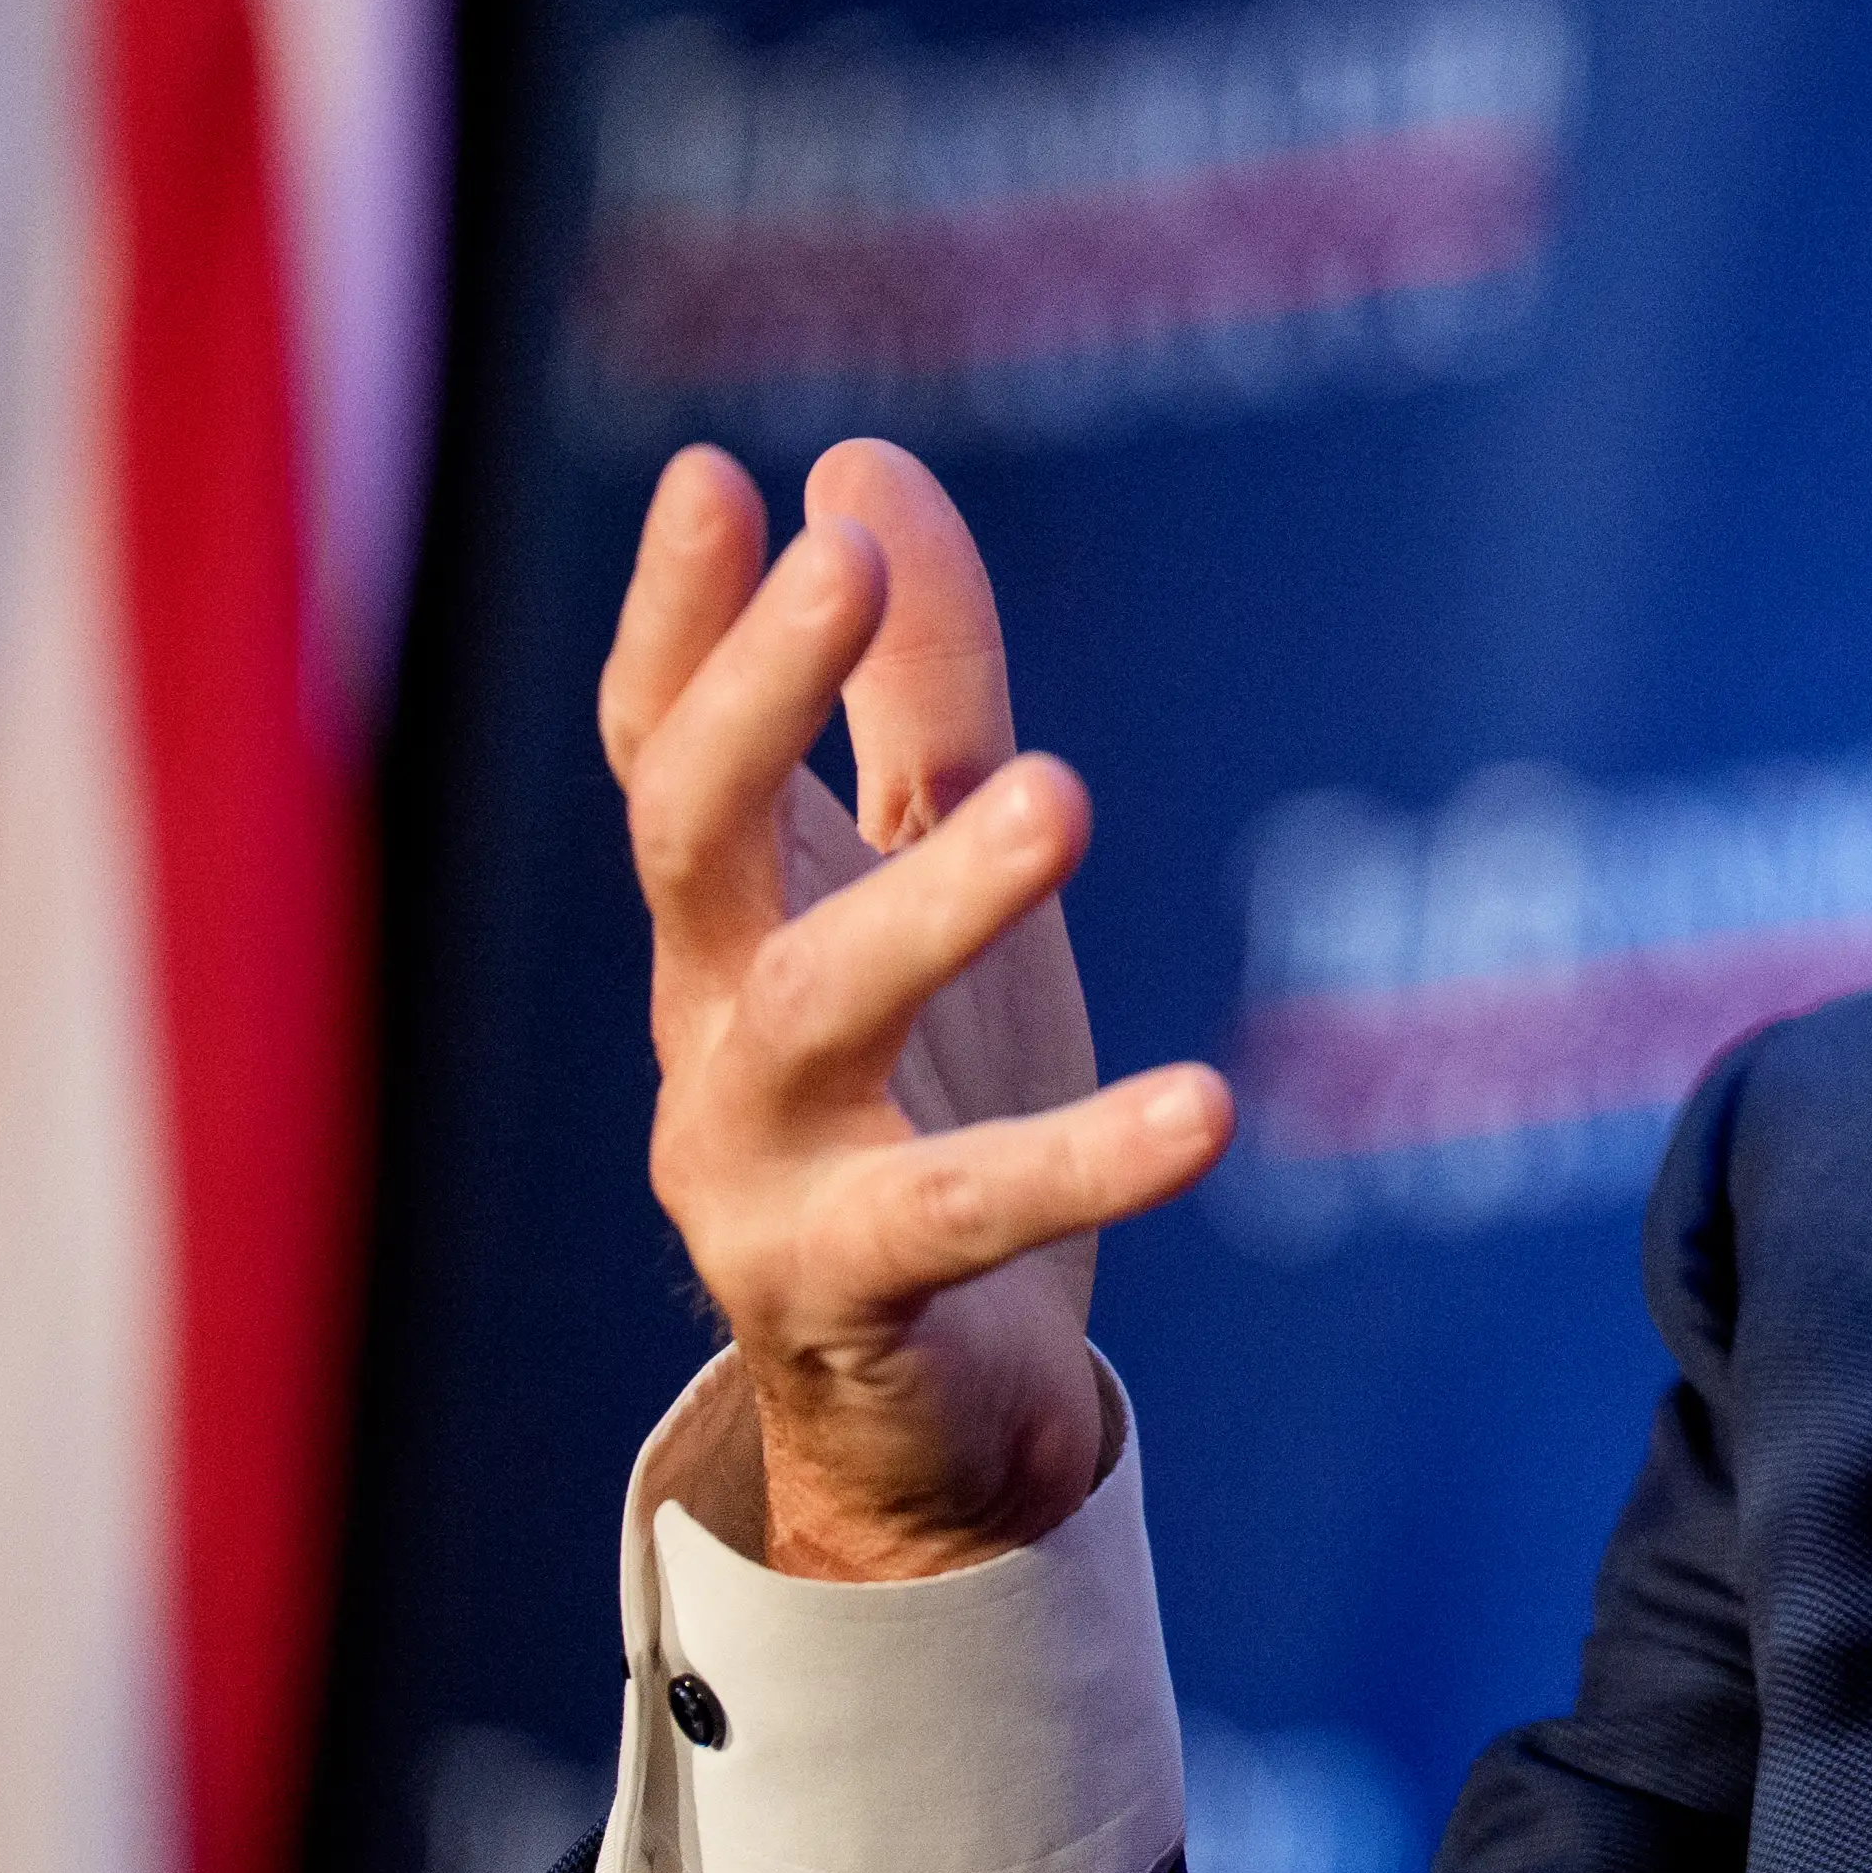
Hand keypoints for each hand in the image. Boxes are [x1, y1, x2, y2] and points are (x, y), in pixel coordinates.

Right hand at [600, 438, 1231, 1581]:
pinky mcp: (846, 1292)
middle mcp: (705, 1023)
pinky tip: (1209, 1108)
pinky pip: (964, 1210)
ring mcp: (754, 1162)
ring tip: (1057, 795)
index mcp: (728, 916)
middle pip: (685, 835)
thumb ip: (921, 688)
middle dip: (755, 691)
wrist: (942, 1409)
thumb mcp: (936, 869)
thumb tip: (863, 464)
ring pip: (818, 1007)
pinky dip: (1088, 1156)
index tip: (722, 474)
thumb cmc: (935, 1099)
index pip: (662, 740)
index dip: (682, 611)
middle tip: (842, 562)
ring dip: (931, 897)